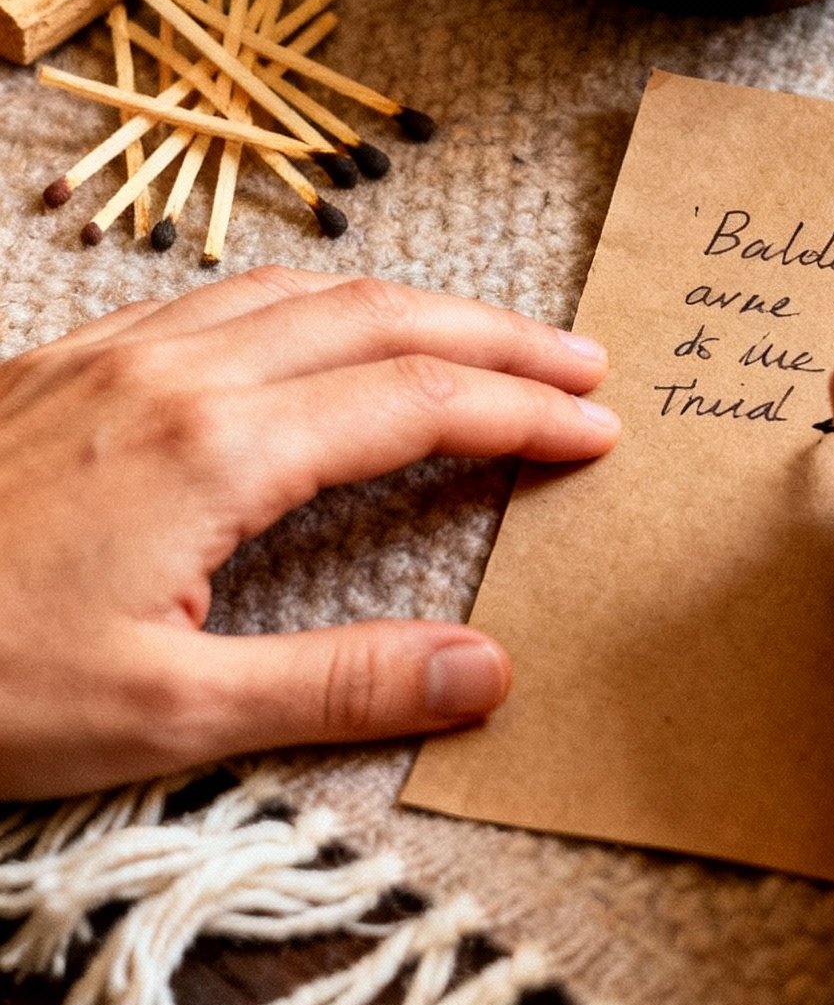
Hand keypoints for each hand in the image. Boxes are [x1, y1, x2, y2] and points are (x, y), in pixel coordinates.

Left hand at [0, 267, 617, 797]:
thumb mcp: (164, 714)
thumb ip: (336, 685)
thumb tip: (488, 670)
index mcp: (220, 447)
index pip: (417, 402)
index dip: (522, 410)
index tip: (599, 428)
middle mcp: (178, 372)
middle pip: (378, 315)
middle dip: (494, 333)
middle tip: (583, 361)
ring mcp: (114, 354)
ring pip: (300, 289)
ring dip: (408, 305)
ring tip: (479, 338)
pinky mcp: (63, 362)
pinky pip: (220, 297)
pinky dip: (311, 302)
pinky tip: (312, 334)